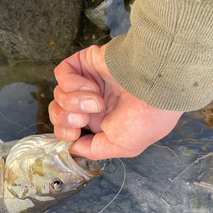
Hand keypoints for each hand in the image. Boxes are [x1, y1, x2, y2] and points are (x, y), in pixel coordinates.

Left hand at [49, 44, 182, 159]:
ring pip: (58, 94)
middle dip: (65, 120)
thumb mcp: (122, 146)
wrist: (155, 88)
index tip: (76, 133)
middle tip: (83, 119)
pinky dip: (72, 84)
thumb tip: (72, 148)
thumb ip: (93, 150)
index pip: (65, 128)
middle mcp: (91, 102)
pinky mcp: (85, 62)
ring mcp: (87, 80)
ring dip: (74, 102)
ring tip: (96, 101)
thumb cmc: (147, 118)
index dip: (64, 132)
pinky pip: (61, 74)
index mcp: (100, 121)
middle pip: (57, 112)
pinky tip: (91, 87)